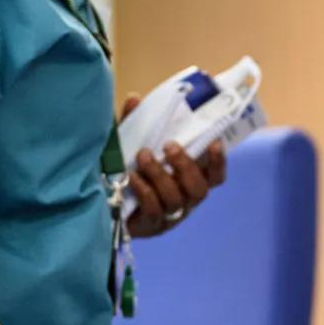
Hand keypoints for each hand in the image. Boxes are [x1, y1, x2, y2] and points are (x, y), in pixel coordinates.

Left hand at [120, 93, 227, 237]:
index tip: (214, 142)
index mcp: (189, 181)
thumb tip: (135, 98)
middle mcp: (186, 200)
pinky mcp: (151, 226)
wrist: (104, 204)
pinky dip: (145, 190)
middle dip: (186, 165)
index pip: (216, 176)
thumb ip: (135, 124)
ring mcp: (170, 216)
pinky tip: (132, 177)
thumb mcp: (132, 145)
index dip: (219, 161)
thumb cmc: (127, 171)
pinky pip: (154, 210)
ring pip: (176, 199)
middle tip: (168, 146)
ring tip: (143, 156)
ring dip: (160, 175)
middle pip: (199, 188)